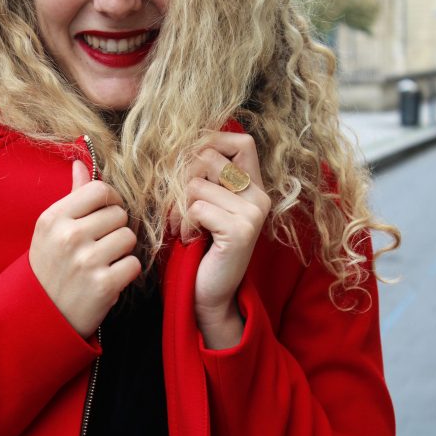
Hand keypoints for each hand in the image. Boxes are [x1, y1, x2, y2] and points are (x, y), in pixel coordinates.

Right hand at [29, 160, 141, 337]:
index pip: (99, 190)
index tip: (107, 213)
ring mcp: (86, 261)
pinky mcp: (103, 286)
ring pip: (129, 238)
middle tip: (100, 246)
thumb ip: (71, 197)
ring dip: (122, 251)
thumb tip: (81, 164)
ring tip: (104, 262)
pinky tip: (109, 278)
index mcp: (53, 218)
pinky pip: (133, 264)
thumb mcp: (50, 231)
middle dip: (115, 229)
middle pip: (119, 214)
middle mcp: (69, 237)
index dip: (111, 200)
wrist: (40, 317)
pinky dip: (126, 273)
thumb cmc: (49, 268)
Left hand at [169, 132, 270, 348]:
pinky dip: (182, 224)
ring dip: (178, 207)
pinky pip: (196, 208)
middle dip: (181, 178)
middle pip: (209, 156)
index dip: (211, 142)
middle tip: (175, 206)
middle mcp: (260, 196)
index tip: (187, 165)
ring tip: (181, 227)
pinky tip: (188, 239)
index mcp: (254, 186)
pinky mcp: (241, 230)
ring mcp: (254, 212)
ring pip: (196, 184)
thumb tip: (181, 144)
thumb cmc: (200, 247)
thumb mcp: (204, 205)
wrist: (209, 294)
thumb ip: (203, 176)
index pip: (241, 140)